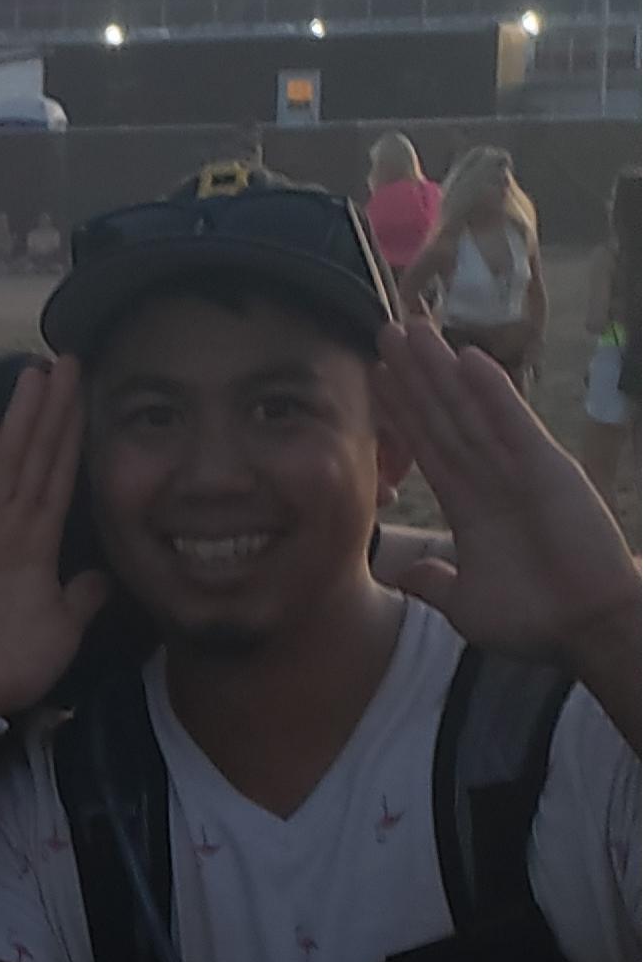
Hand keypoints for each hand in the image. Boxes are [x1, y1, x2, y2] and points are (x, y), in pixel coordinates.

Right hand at [0, 358, 109, 716]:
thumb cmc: (9, 664)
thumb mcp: (64, 627)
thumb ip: (83, 595)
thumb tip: (106, 572)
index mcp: (36, 544)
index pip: (59, 477)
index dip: (72, 435)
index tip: (87, 392)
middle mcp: (9, 528)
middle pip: (35, 457)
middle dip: (51, 410)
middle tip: (65, 359)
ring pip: (6, 466)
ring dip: (20, 421)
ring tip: (33, 375)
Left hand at [373, 320, 637, 665]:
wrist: (586, 631)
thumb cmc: (535, 621)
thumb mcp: (467, 605)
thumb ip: (435, 583)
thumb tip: (404, 575)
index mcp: (468, 505)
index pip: (427, 446)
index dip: (402, 411)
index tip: (376, 377)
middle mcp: (489, 478)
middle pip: (442, 416)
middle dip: (415, 375)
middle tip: (385, 330)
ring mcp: (517, 468)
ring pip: (469, 409)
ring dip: (441, 370)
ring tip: (413, 330)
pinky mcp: (547, 468)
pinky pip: (513, 423)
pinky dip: (491, 390)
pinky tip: (467, 358)